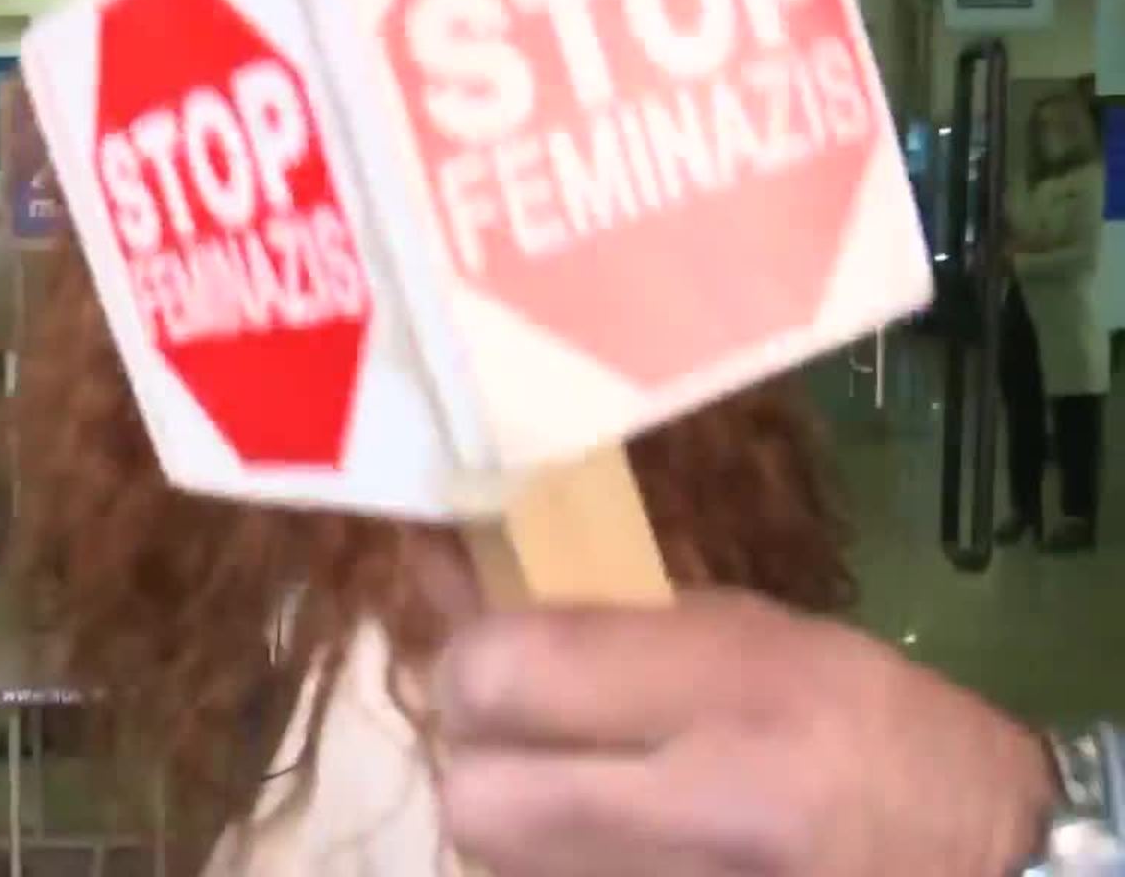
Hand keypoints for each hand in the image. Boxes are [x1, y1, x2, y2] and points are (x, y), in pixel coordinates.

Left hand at [435, 592, 1054, 875]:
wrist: (980, 867)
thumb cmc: (868, 726)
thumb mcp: (748, 633)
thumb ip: (600, 619)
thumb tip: (447, 578)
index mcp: (735, 691)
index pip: (501, 676)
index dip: (474, 665)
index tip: (495, 656)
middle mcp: (707, 808)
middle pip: (475, 797)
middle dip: (481, 761)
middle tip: (519, 738)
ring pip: (500, 860)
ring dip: (516, 818)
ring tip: (581, 789)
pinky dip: (554, 863)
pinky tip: (609, 841)